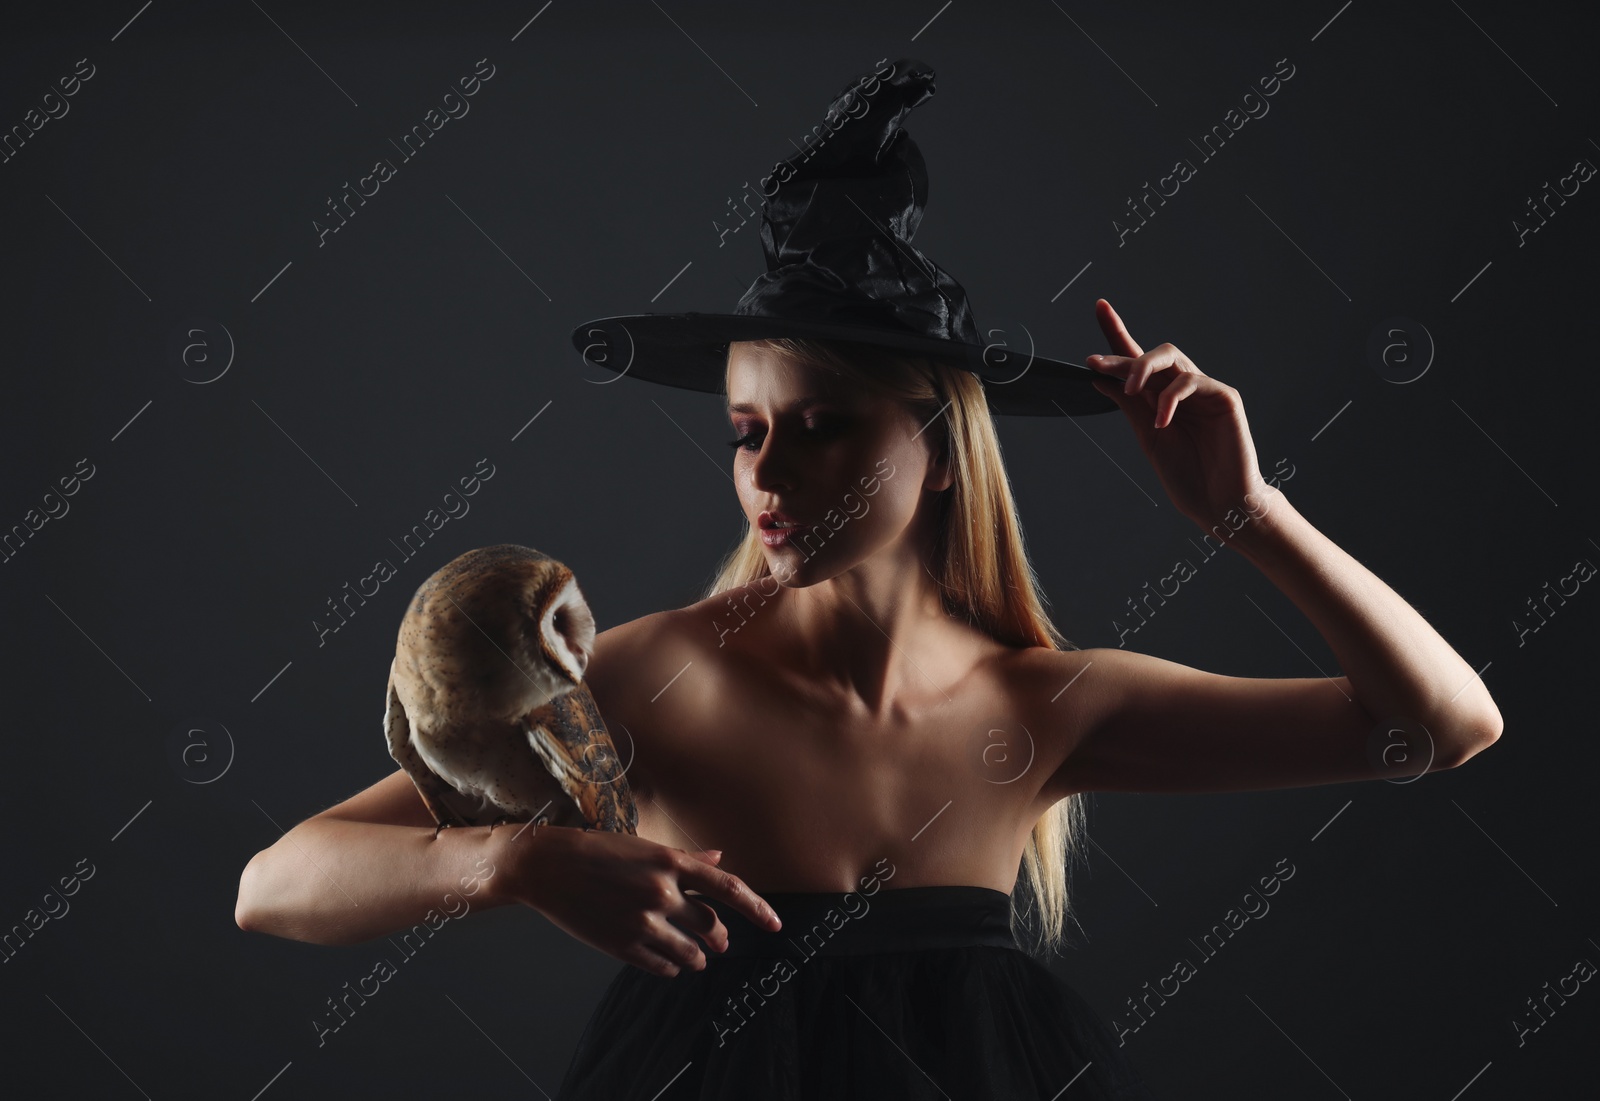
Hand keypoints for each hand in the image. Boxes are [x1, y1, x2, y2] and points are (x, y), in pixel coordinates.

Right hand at [489, 825, 781, 976]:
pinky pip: (662, 965)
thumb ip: (686, 858)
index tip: (776, 924)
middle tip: (720, 943)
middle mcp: (662, 891)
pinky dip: (672, 966)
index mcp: (671, 862)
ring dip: (697, 957)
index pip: (729, 888)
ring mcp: (642, 920)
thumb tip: (719, 857)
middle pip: (711, 926)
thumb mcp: (645, 847)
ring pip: (690, 951)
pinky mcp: (623, 944)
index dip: (757, 908)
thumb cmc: (597, 850)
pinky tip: (670, 962)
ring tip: (696, 957)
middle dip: (719, 938)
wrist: (548, 866)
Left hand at [1086, 298, 1273, 531]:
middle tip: (1096, 363)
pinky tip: (1162, 420)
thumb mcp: (1147, 437)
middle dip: (1122, 354)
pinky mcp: (1225, 398)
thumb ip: (1128, 405)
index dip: (1118, 333)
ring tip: (1129, 391)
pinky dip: (1171, 397)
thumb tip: (1099, 378)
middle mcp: (1183, 390)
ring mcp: (1205, 392)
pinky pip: (1193, 381)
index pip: (1138, 360)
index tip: (1099, 307)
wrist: (1218, 505)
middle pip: (1154, 353)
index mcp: (1162, 399)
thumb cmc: (1188, 475)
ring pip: (1172, 358)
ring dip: (1142, 368)